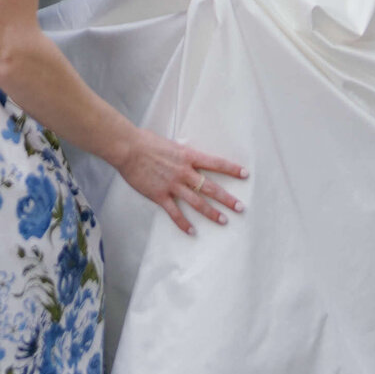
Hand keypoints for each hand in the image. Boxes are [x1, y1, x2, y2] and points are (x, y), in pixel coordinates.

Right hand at [118, 129, 247, 234]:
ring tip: (224, 221)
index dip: (232, 169)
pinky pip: (175, 213)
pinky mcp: (160, 195)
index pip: (216, 163)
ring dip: (212, 213)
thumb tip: (189, 158)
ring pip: (197, 202)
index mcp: (189, 156)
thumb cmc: (148, 142)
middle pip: (211, 187)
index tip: (245, 174)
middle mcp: (185, 171)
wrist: (129, 149)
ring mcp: (173, 185)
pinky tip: (192, 231)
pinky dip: (183, 223)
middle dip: (227, 198)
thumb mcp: (173, 145)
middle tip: (240, 207)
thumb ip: (183, 154)